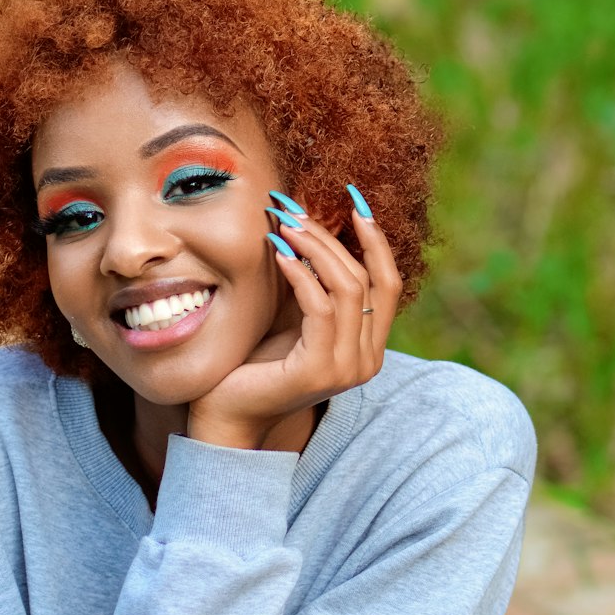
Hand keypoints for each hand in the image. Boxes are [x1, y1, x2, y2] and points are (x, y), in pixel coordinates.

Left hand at [186, 187, 401, 444]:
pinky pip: (320, 307)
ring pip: (346, 287)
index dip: (375, 241)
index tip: (354, 201)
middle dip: (332, 236)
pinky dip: (300, 274)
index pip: (387, 283)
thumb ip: (314, 283)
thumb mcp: (294, 316)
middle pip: (365, 279)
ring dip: (314, 248)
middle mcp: (368, 360)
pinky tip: (277, 253)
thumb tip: (313, 222)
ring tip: (284, 224)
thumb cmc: (255, 364)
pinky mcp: (321, 370)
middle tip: (295, 209)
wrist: (227, 413)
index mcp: (369, 347)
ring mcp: (348, 368)